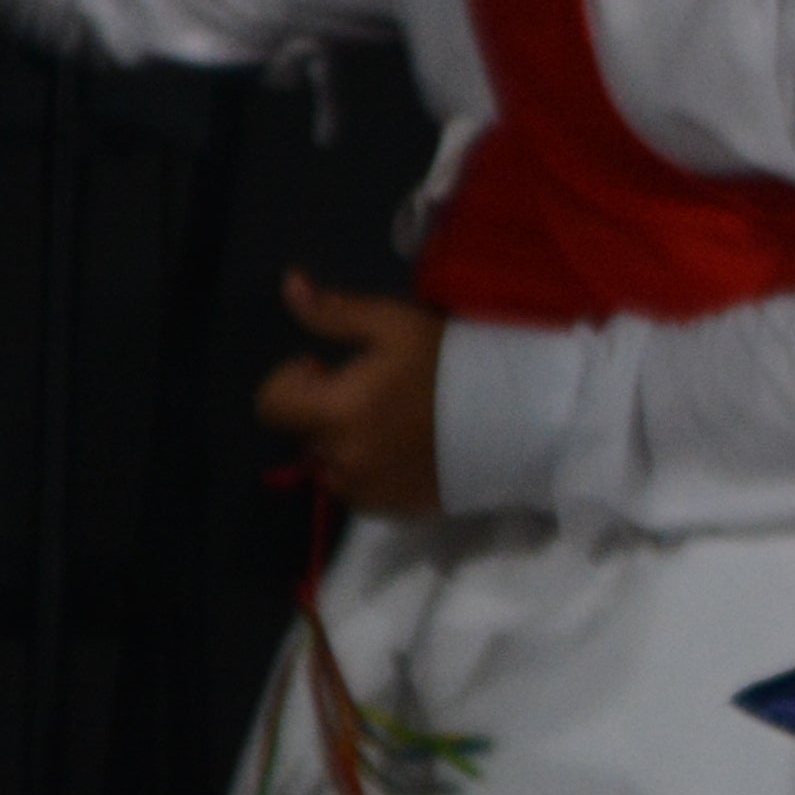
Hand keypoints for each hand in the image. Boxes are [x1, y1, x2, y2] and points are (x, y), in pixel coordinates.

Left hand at [256, 273, 448, 515]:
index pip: (271, 405)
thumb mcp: (395, 324)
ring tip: (390, 425)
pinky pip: (359, 492)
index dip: (293, 381)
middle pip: (304, 435)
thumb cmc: (455, 364)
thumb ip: (334, 312)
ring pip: (330, 467)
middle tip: (370, 393)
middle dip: (324, 412)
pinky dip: (369, 472)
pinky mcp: (393, 509)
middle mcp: (343, 459)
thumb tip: (289, 286)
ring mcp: (368, 490)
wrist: (523, 417)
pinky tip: (405, 451)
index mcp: (336, 412)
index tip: (327, 369)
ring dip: (345, 445)